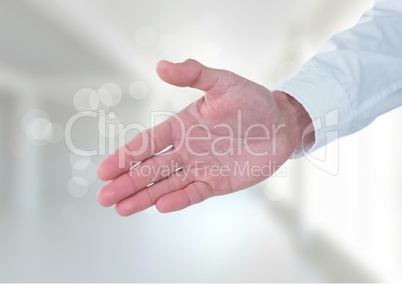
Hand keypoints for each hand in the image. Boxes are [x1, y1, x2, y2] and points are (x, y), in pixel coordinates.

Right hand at [96, 59, 311, 214]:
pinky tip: (159, 206)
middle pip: (150, 169)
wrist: (280, 124)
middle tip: (103, 197)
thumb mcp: (222, 83)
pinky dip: (178, 200)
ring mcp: (200, 167)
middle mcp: (185, 149)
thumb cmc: (252, 100)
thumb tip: (160, 65)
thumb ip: (193, 75)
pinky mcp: (218, 182)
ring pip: (166, 184)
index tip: (103, 171)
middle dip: (127, 182)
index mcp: (181, 126)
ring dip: (144, 197)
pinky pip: (194, 193)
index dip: (125, 156)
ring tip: (120, 208)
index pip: (146, 143)